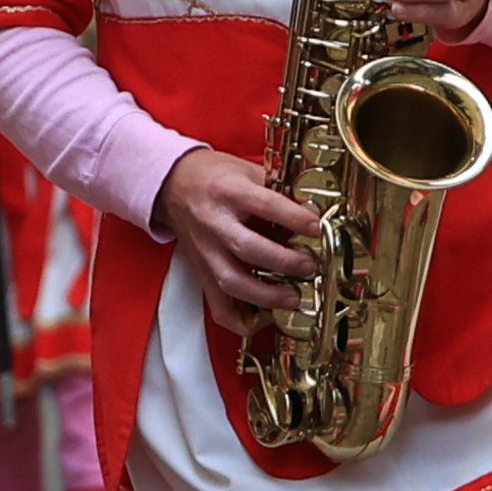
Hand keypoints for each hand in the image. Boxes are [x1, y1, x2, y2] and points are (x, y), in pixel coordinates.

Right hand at [158, 143, 327, 320]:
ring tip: (293, 297)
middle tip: (309, 266)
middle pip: (247, 248)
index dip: (293, 218)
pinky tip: (266, 316)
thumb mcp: (247, 170)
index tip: (317, 228)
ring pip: (232, 281)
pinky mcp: (202, 273)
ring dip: (266, 295)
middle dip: (284, 262)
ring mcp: (206, 251)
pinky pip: (219, 307)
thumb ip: (278, 191)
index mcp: (228, 191)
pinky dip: (242, 320)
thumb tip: (315, 211)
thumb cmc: (215, 177)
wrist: (174, 185)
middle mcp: (214, 223)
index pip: (264, 205)